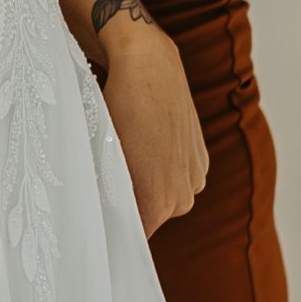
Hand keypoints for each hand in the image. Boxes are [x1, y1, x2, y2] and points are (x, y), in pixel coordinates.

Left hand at [98, 26, 208, 236]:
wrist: (149, 65)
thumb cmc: (116, 109)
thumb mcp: (104, 156)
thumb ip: (108, 195)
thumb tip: (100, 217)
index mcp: (157, 204)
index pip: (132, 235)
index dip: (114, 228)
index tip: (98, 220)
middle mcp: (183, 198)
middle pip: (149, 216)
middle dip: (131, 203)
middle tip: (105, 179)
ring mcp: (196, 179)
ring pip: (165, 196)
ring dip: (148, 184)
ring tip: (128, 154)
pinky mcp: (202, 160)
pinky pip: (178, 178)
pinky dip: (163, 167)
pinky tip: (148, 143)